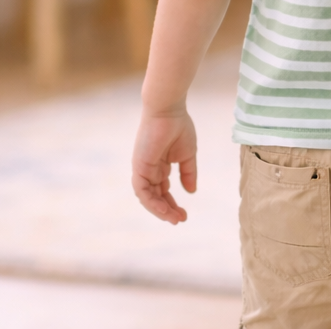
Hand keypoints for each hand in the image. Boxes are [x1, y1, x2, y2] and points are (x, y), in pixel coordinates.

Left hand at [132, 110, 198, 224]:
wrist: (169, 110)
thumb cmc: (178, 126)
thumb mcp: (187, 155)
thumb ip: (188, 173)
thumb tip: (191, 192)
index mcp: (160, 166)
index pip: (163, 190)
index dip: (172, 204)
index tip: (183, 215)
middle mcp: (149, 169)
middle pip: (155, 196)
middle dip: (166, 210)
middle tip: (179, 220)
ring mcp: (142, 168)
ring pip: (147, 197)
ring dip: (159, 210)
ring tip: (173, 218)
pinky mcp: (139, 166)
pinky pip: (142, 190)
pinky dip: (151, 202)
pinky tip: (163, 210)